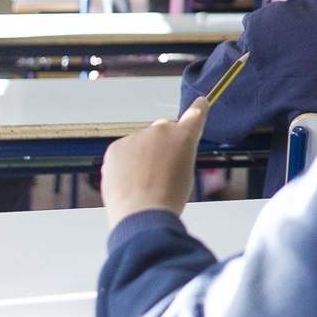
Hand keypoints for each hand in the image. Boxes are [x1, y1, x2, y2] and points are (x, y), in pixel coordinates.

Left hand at [102, 98, 206, 226]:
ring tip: (143, 183)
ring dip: (141, 156)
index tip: (200, 103)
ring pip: (141, 143)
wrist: (142, 213)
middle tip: (161, 171)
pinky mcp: (116, 146)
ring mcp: (137, 136)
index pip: (195, 114)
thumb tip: (166, 153)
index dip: (198, 108)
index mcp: (184, 137)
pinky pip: (123, 151)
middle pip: (163, 130)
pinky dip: (125, 163)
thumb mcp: (185, 174)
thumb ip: (180, 155)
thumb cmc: (168, 199)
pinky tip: (129, 182)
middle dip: (162, 144)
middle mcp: (161, 130)